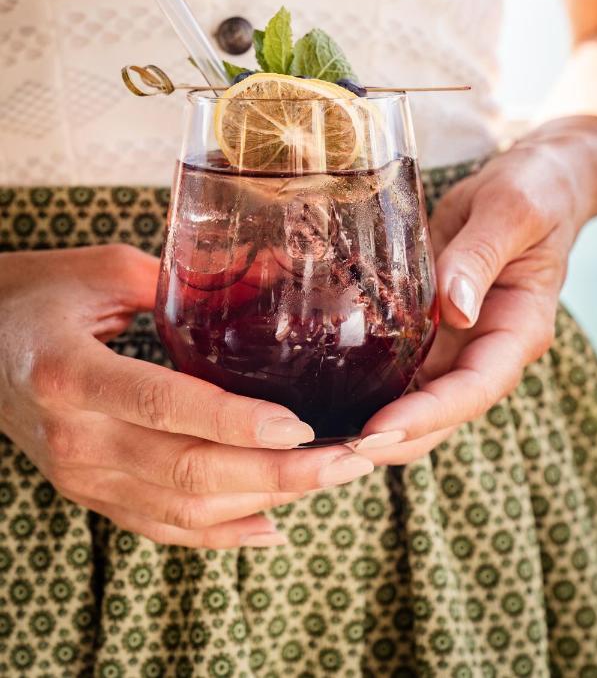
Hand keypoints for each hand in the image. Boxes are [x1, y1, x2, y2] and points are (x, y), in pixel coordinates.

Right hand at [0, 245, 373, 547]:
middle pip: (188, 471)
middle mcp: (75, 437)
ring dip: (265, 500)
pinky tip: (272, 526)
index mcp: (72, 374)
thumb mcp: (104, 270)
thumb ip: (185, 278)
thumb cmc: (39, 296)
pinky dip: (221, 533)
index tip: (301, 425)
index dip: (235, 421)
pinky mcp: (90, 493)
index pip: (163, 404)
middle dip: (279, 472)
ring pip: (184, 509)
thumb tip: (279, 274)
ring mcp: (80, 476)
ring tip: (330, 481)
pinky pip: (161, 527)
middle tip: (349, 460)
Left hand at [353, 117, 596, 464]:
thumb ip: (481, 256)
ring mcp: (458, 340)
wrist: (533, 179)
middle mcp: (486, 346)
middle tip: (334, 448)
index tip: (378, 429)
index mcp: (518, 328)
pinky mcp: (432, 324)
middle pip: (442, 412)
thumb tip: (454, 309)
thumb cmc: (533, 190)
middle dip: (392, 437)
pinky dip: (367, 384)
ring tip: (320, 433)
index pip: (475, 389)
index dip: (428, 416)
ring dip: (374, 421)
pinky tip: (325, 390)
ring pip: (417, 399)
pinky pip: (401, 364)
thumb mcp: (511, 211)